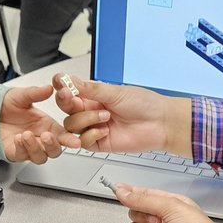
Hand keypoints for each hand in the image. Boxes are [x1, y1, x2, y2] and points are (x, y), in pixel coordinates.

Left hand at [0, 83, 74, 163]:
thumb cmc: (5, 105)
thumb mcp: (21, 96)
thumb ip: (35, 93)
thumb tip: (48, 88)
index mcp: (47, 125)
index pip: (63, 136)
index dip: (70, 140)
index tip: (75, 141)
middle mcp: (40, 138)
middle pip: (55, 151)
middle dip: (52, 146)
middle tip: (46, 136)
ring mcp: (28, 147)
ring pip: (41, 157)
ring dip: (35, 148)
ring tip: (26, 135)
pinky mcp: (16, 153)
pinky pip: (23, 156)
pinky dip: (22, 148)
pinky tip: (18, 138)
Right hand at [54, 73, 192, 157]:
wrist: (160, 123)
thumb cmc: (144, 104)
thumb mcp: (115, 92)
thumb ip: (91, 89)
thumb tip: (70, 81)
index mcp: (94, 95)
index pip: (69, 90)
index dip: (62, 88)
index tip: (62, 86)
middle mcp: (92, 110)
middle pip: (66, 108)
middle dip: (68, 103)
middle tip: (74, 99)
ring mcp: (94, 126)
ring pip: (72, 125)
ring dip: (86, 119)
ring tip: (105, 117)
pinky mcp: (99, 141)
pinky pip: (84, 141)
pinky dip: (91, 134)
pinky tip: (105, 130)